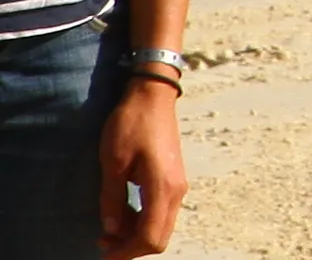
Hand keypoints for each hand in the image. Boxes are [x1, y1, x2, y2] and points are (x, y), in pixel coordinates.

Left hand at [96, 77, 181, 259]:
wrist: (152, 97)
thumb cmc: (131, 125)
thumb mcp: (113, 163)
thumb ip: (113, 199)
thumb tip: (111, 230)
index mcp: (162, 188)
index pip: (150, 237)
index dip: (126, 252)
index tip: (103, 253)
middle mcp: (176, 190)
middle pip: (159, 237)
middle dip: (131, 247)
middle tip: (103, 242)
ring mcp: (177, 185)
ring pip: (161, 226)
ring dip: (136, 235)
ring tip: (108, 229)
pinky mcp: (173, 179)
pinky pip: (161, 212)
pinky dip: (142, 221)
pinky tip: (123, 213)